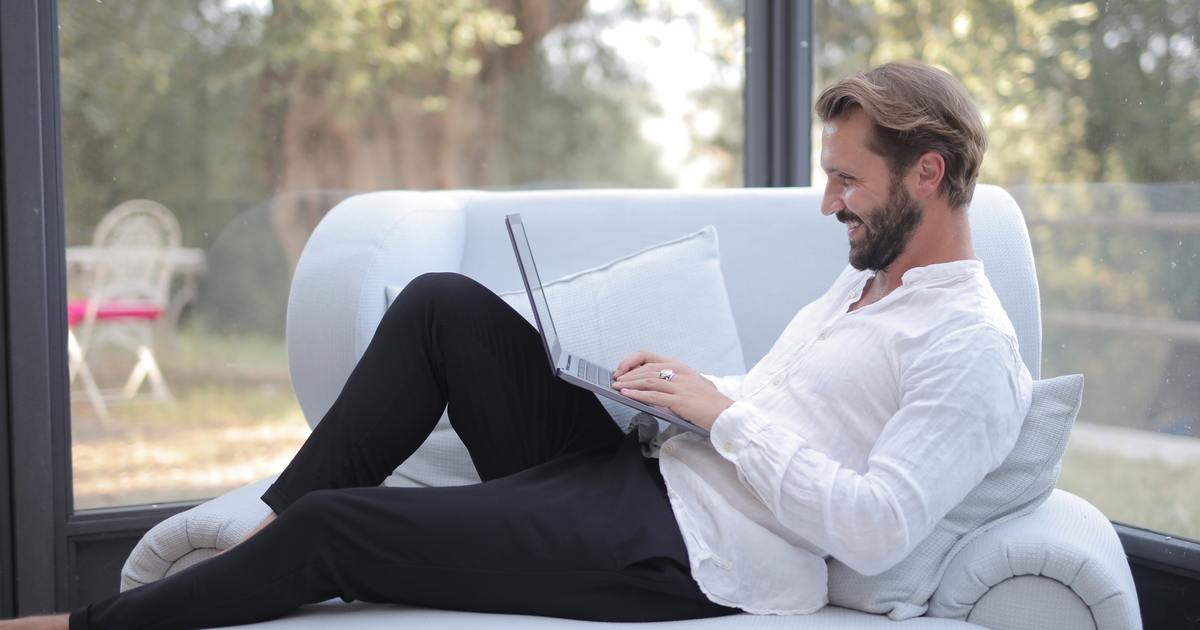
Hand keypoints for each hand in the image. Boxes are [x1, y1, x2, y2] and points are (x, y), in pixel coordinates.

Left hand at [612, 350, 733, 430]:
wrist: (727, 414)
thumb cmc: (710, 404)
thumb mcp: (693, 386)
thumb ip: (675, 384)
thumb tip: (652, 390)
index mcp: (681, 368)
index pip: (650, 357)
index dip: (633, 361)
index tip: (622, 369)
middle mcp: (680, 373)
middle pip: (646, 369)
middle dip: (627, 374)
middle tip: (615, 380)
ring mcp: (680, 386)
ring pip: (648, 380)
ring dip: (629, 383)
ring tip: (617, 387)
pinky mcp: (680, 401)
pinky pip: (654, 396)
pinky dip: (637, 394)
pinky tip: (626, 395)